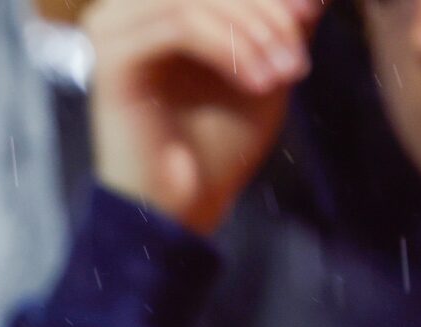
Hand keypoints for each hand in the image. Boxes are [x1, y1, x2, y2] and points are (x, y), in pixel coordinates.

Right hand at [84, 0, 324, 234]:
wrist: (177, 212)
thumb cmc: (215, 147)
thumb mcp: (264, 69)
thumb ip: (279, 19)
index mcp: (158, 8)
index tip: (310, 17)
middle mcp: (128, 9)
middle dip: (267, 12)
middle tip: (297, 60)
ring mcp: (113, 29)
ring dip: (252, 33)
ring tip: (284, 75)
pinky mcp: (111, 57)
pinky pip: (178, 25)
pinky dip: (227, 47)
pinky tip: (257, 83)